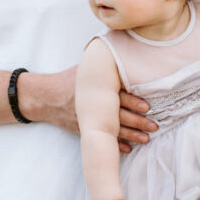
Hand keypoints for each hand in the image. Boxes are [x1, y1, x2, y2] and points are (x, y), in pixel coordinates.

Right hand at [20, 67, 154, 152]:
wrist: (45, 97)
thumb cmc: (69, 80)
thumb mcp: (84, 68)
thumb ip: (103, 65)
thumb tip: (125, 49)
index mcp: (96, 90)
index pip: (117, 96)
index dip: (133, 102)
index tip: (148, 106)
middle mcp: (94, 106)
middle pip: (119, 115)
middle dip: (138, 121)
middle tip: (154, 125)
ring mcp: (89, 120)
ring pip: (114, 130)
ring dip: (131, 135)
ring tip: (146, 138)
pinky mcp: (84, 130)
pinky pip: (102, 140)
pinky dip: (116, 146)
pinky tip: (128, 149)